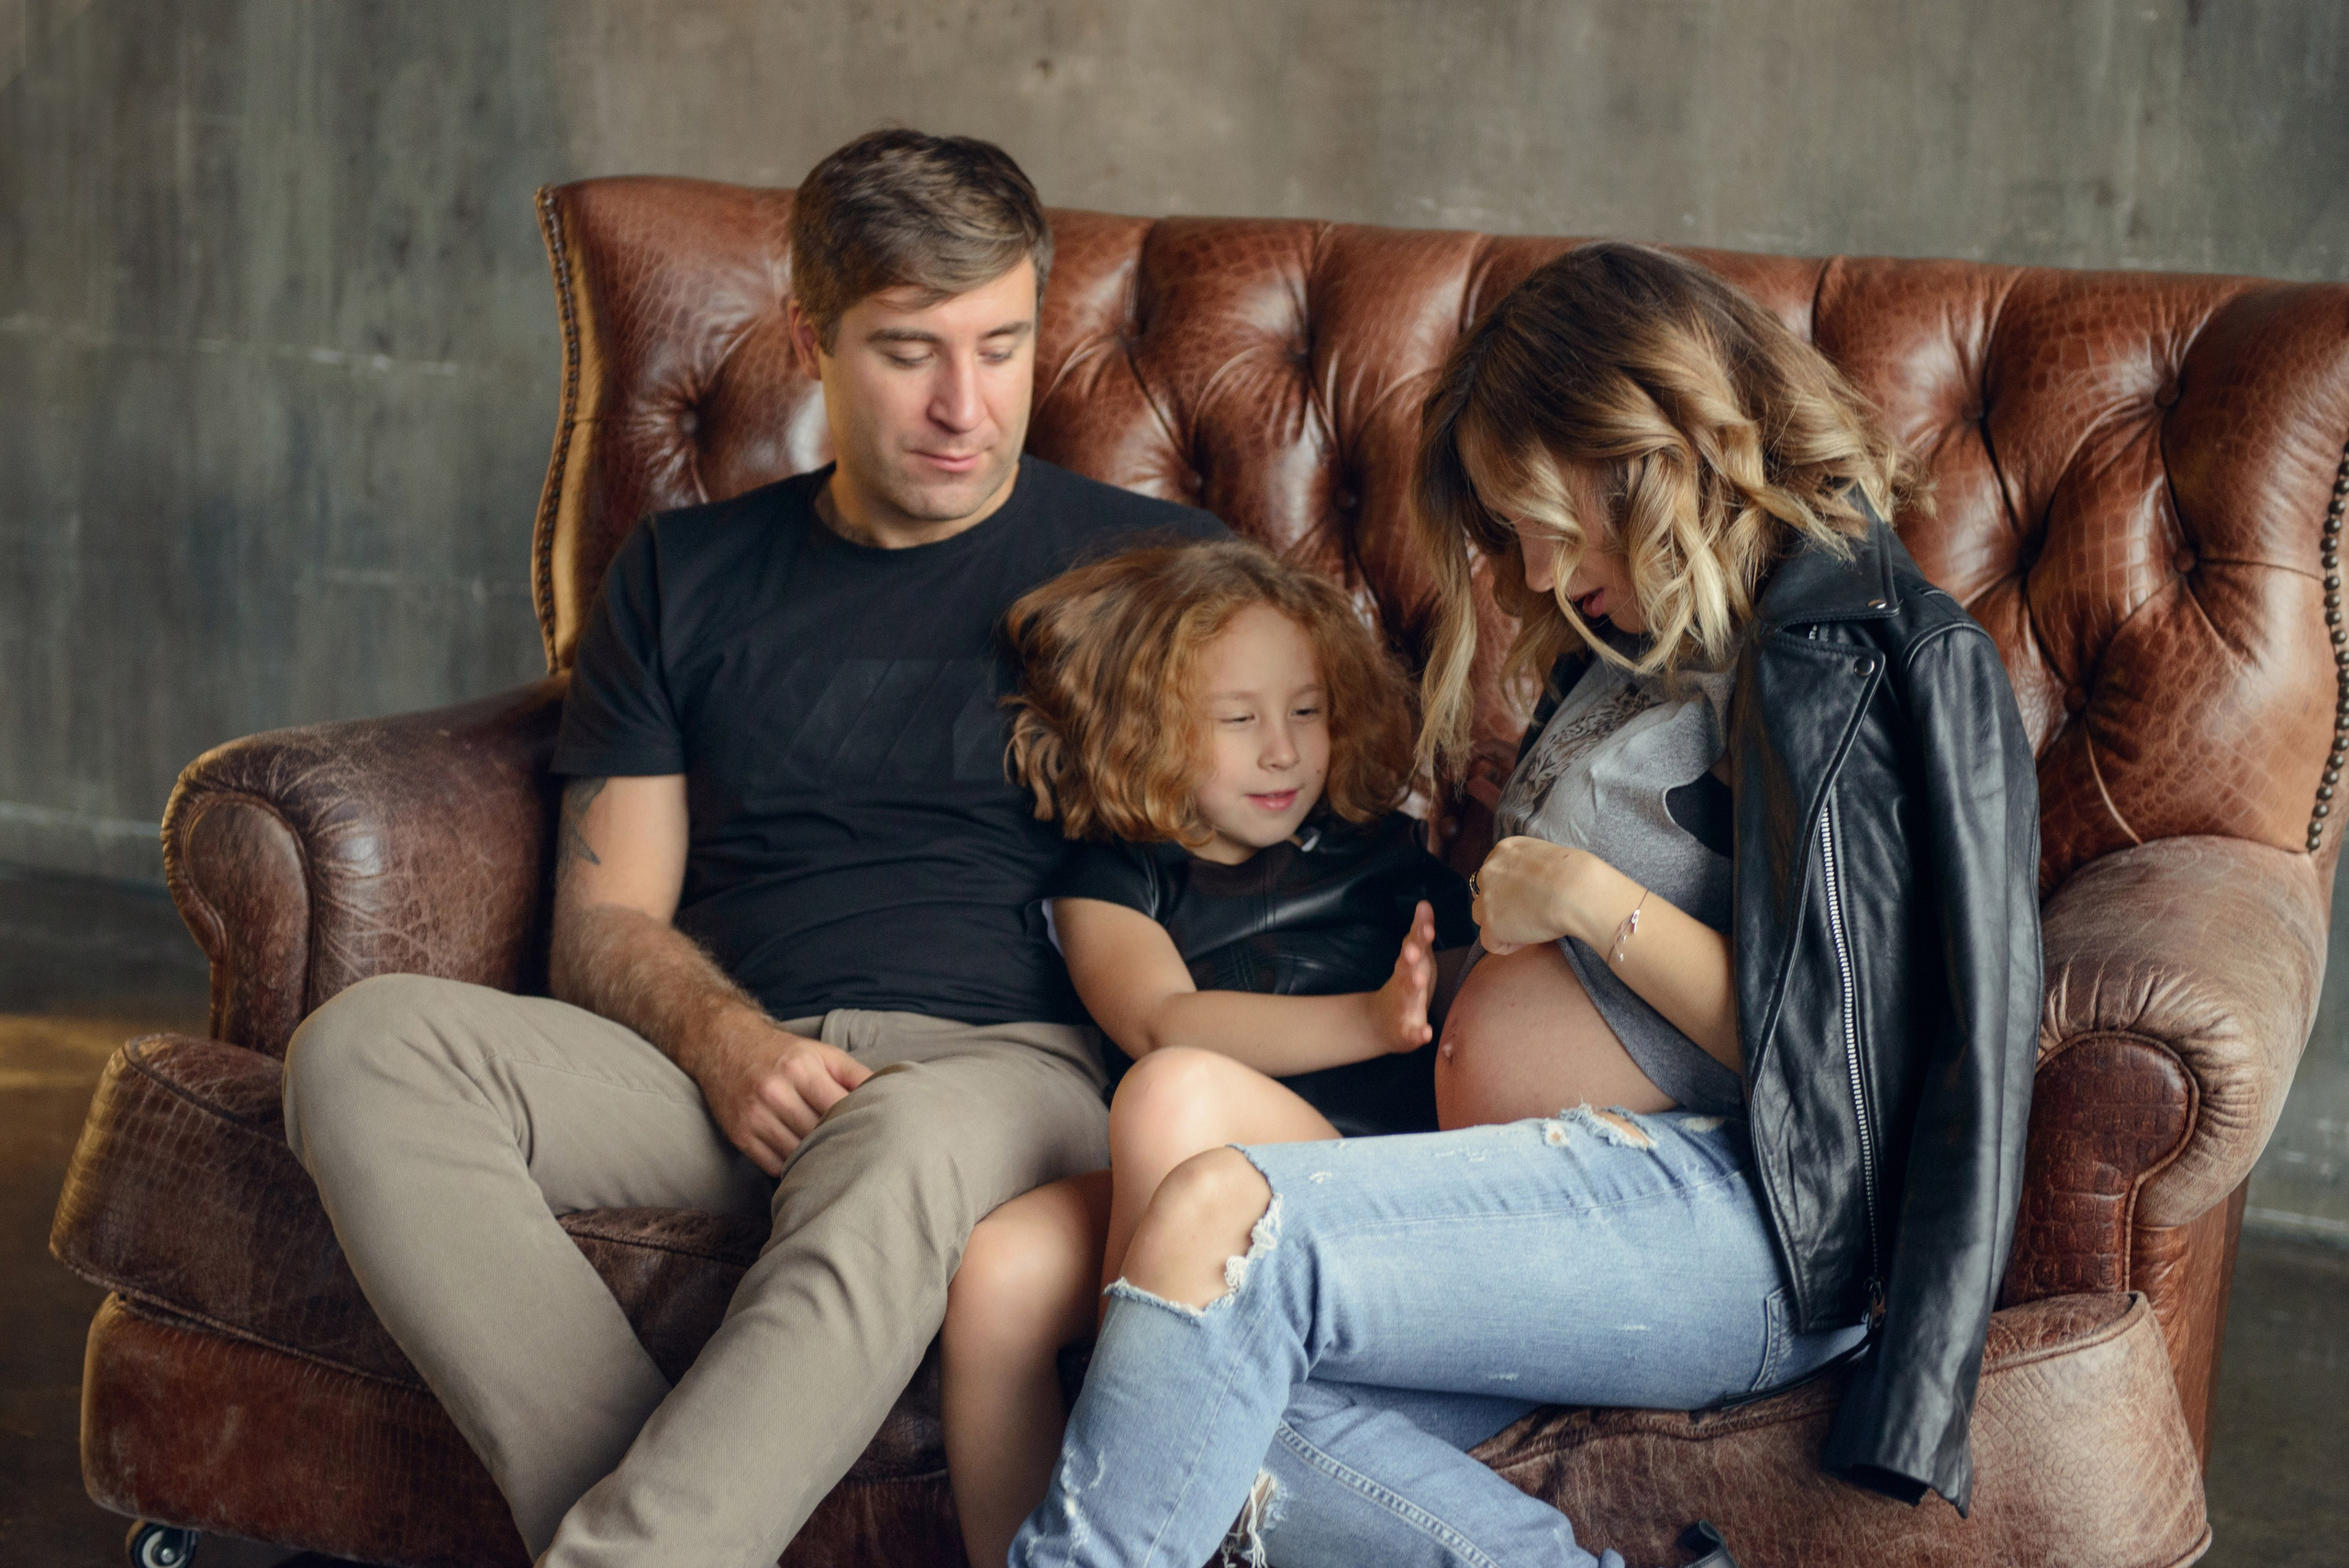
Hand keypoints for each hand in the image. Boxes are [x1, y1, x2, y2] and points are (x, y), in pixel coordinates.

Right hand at [689, 1010, 873, 1175]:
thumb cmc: (783, 1052)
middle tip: (861, 1157)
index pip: (839, 1109)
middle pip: (818, 1135)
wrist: (725, 1044)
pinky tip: (805, 1162)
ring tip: (836, 1163)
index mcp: (801, 1069)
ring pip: (796, 1155)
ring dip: (816, 1161)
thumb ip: (856, 1074)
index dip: (859, 1124)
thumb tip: (892, 1095)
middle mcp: (775, 1092)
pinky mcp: (740, 1135)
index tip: (875, 1135)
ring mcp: (755, 1116)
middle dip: (840, 1146)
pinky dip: (791, 1167)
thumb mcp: (823, 1053)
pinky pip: (774, 1165)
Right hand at [1370, 900, 1439, 1051]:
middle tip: (1413, 951)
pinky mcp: (1406, 1031)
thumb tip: (1425, 903)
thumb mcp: (1413, 957)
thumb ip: (1419, 932)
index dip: (1419, 937)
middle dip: (1410, 960)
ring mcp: (1403, 1008)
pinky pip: (1412, 1033)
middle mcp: (1403, 985)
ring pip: (1407, 998)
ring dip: (1411, 988)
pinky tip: (1425, 1033)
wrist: (1381, 1023)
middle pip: (1406, 970)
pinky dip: (1417, 1034)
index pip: (1413, 947)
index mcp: (1408, 966)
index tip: (1426, 927)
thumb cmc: (1406, 985)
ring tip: (1419, 980)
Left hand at [1471, 836, 1601, 955]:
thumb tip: (1531, 887)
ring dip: (1502, 926)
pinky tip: (1531, 936)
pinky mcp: (1491, 924)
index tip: (1530, 898)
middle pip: (1484, 896)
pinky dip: (1510, 945)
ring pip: (1482, 918)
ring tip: (1531, 926)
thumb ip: (1529, 869)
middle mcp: (1489, 871)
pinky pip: (1491, 943)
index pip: (1494, 875)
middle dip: (1503, 907)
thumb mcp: (1546, 857)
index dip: (1510, 891)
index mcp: (1504, 850)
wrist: (1575, 889)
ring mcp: (1487, 898)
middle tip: (1531, 913)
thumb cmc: (1575, 874)